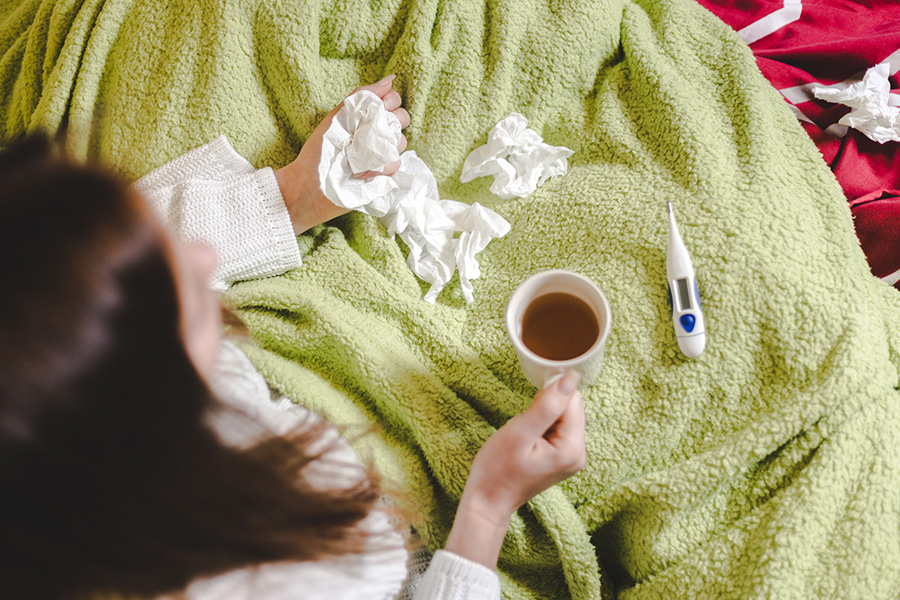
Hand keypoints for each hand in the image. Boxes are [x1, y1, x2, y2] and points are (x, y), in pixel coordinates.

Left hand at [274, 75, 410, 233]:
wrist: (310, 185)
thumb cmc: (320, 150)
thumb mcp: (337, 117)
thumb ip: (362, 96)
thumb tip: (391, 79)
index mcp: (366, 119)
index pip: (392, 101)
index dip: (390, 100)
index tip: (381, 105)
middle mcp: (376, 136)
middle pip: (401, 119)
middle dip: (392, 120)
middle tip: (372, 128)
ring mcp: (381, 156)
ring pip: (401, 142)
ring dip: (383, 145)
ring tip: (360, 153)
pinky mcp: (384, 176)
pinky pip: (395, 164)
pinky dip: (381, 166)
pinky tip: (364, 171)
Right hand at [444, 372, 586, 567]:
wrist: (489, 500)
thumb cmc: (498, 469)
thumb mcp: (519, 432)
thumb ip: (547, 405)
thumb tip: (571, 377)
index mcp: (572, 448)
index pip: (572, 401)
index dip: (549, 396)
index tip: (529, 411)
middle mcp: (580, 454)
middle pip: (572, 408)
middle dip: (547, 408)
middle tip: (525, 427)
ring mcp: (573, 458)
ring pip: (565, 416)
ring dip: (544, 417)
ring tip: (525, 436)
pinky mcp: (564, 458)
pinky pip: (560, 428)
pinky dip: (544, 426)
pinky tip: (529, 440)